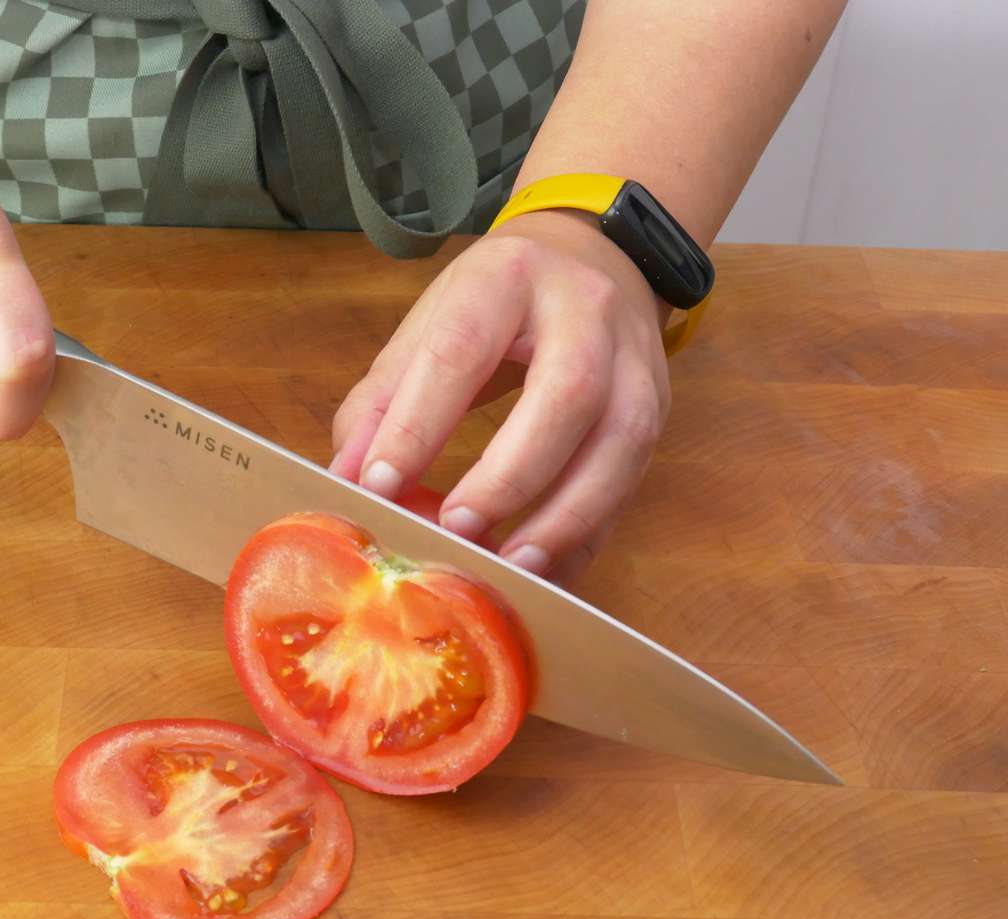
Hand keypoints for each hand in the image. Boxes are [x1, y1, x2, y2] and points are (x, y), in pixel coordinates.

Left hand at [329, 208, 670, 583]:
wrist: (592, 259)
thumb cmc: (496, 304)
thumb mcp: (431, 326)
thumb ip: (382, 401)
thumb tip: (348, 479)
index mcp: (505, 278)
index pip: (460, 350)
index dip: (418, 423)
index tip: (380, 485)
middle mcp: (583, 310)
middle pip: (566, 393)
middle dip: (509, 474)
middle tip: (456, 529)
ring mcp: (633, 359)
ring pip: (619, 440)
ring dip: (566, 516)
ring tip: (512, 566)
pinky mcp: (659, 405)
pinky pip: (631, 480)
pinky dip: (588, 534)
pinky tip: (547, 571)